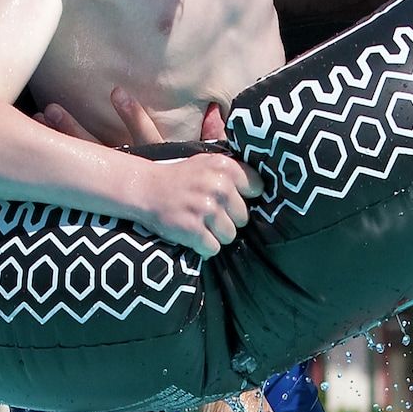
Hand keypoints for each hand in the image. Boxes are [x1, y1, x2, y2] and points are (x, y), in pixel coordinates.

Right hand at [135, 151, 260, 255]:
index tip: (231, 198)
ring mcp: (205, 209)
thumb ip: (235, 171)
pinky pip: (213, 248)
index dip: (245, 197)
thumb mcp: (208, 163)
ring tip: (200, 222)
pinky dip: (203, 246)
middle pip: (244, 218)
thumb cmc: (182, 178)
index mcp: (225, 167)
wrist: (145, 188)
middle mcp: (218, 186)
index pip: (257, 188)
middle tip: (208, 212)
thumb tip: (267, 188)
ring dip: (216, 234)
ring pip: (230, 236)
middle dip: (229, 219)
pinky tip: (192, 234)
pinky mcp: (193, 230)